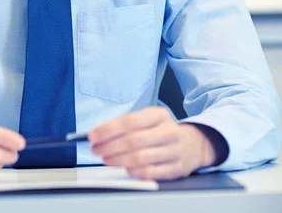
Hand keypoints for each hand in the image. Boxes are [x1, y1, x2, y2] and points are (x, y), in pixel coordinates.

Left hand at [88, 107, 216, 179]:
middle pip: (133, 140)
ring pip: (139, 158)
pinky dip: (132, 172)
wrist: (194, 144)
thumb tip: (100, 133)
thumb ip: (128, 124)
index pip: (130, 121)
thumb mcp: (150, 119)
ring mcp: (174, 151)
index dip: (108, 129)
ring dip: (117, 160)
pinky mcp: (176, 169)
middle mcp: (169, 131)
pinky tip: (124, 169)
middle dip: (109, 146)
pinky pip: (149, 173)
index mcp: (159, 115)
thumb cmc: (163, 131)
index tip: (93, 135)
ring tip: (106, 159)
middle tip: (96, 149)